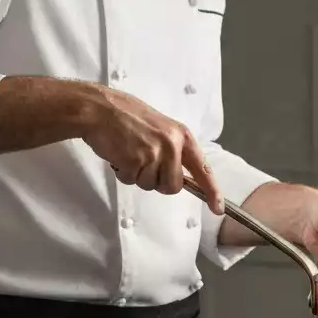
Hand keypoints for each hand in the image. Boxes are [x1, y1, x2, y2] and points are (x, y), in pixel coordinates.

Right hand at [81, 86, 223, 213]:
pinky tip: (119, 154)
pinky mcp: (135, 161)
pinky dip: (123, 172)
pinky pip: (131, 181)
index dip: (211, 191)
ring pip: (150, 185)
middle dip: (157, 181)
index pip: (202, 168)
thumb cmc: (127, 116)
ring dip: (137, 175)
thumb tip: (178, 175)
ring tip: (129, 152)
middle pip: (172, 186)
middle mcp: (172, 145)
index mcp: (182, 136)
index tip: (217, 208)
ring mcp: (154, 153)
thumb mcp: (160, 128)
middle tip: (142, 162)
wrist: (101, 108)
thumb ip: (172, 149)